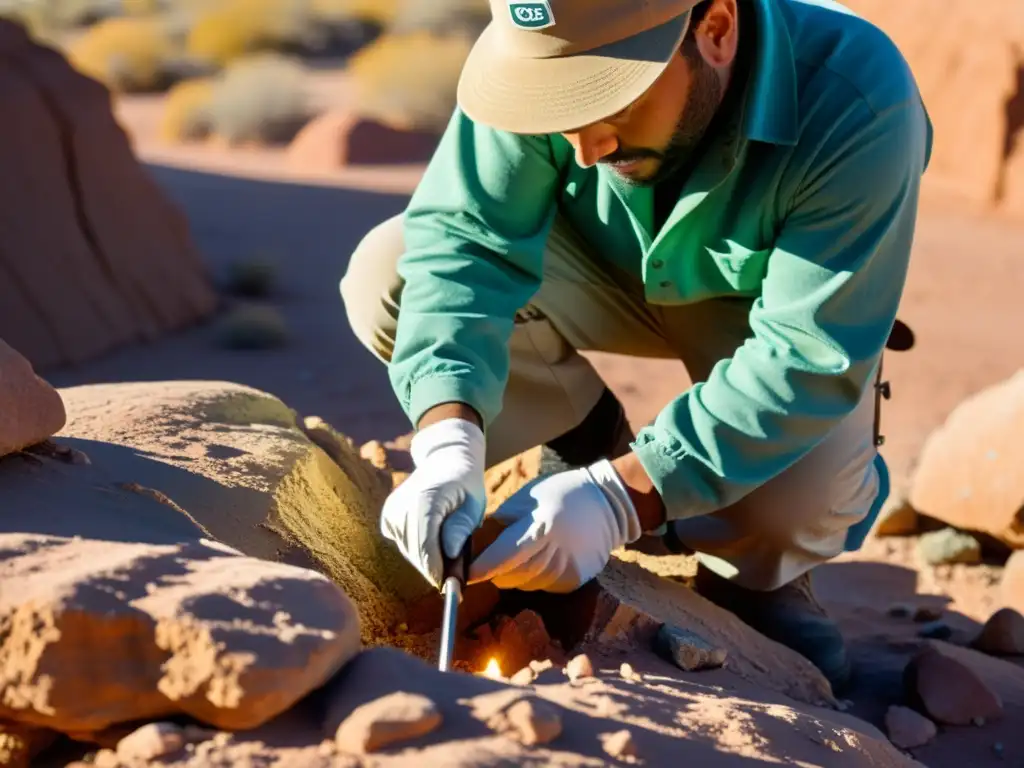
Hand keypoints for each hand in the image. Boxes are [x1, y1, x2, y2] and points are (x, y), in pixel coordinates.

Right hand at [379, 417, 485, 587]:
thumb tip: (450, 553)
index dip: (435, 568)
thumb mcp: (474, 503)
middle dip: (432, 569)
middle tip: (451, 583)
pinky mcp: (388, 515)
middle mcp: (403, 504)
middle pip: (414, 551)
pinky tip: (432, 540)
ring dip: (425, 559)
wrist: (446, 461)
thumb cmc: (465, 484)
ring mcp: (392, 509)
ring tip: (445, 560)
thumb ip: (461, 527)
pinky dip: (416, 548)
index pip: (426, 544)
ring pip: (407, 550)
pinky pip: (401, 543)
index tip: (447, 585)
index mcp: (426, 499)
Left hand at [469, 459, 641, 592]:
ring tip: (523, 551)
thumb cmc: (560, 494)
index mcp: (541, 527)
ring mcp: (567, 570)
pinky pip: (542, 585)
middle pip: (511, 575)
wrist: (607, 504)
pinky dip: (534, 576)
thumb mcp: (526, 498)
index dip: (482, 568)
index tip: (465, 572)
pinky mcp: (575, 580)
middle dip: (496, 570)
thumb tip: (474, 545)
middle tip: (492, 556)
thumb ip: (501, 523)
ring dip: (515, 573)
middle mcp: (556, 553)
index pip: (504, 556)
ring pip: (524, 584)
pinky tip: (542, 557)